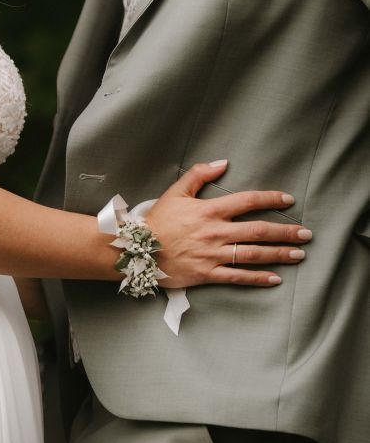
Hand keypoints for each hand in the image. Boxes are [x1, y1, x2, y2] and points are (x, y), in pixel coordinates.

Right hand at [145, 160, 312, 288]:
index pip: (247, 201)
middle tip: (306, 234)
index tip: (288, 201)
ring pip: (252, 254)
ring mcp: (212, 255)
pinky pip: (236, 277)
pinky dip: (257, 278)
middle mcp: (215, 232)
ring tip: (298, 255)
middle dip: (285, 232)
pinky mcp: (206, 274)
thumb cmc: (156, 221)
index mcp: (210, 210)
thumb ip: (200, 175)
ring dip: (278, 254)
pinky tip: (274, 279)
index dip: (270, 199)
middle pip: (258, 230)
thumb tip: (223, 163)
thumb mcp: (176, 192)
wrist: (136, 250)